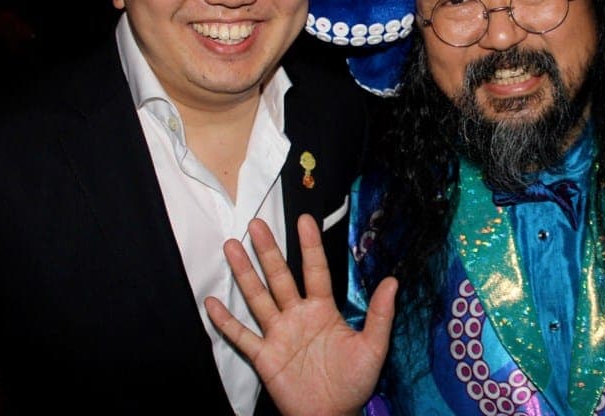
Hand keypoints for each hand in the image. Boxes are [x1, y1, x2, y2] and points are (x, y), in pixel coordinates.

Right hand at [205, 215, 395, 415]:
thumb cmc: (354, 383)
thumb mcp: (373, 347)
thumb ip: (380, 315)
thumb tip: (393, 282)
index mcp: (323, 310)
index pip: (315, 270)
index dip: (310, 246)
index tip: (304, 220)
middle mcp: (298, 316)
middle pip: (280, 277)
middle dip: (268, 251)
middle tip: (257, 223)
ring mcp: (278, 334)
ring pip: (258, 298)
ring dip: (245, 274)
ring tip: (232, 247)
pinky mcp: (264, 357)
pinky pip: (241, 336)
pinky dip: (226, 321)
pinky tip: (212, 302)